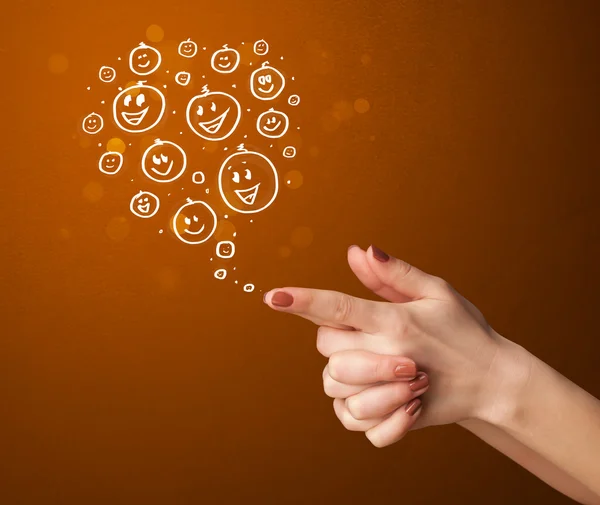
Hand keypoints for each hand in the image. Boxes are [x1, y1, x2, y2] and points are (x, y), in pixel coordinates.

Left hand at [265, 245, 509, 433]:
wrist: (494, 382)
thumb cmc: (464, 330)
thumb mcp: (436, 292)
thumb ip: (392, 273)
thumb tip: (357, 250)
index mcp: (396, 321)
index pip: (339, 306)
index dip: (302, 300)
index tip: (271, 296)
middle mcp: (389, 354)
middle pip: (326, 345)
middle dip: (332, 336)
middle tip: (362, 333)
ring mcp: (391, 390)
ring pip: (332, 383)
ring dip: (343, 373)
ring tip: (374, 366)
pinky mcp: (395, 419)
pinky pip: (351, 419)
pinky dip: (355, 409)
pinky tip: (376, 394)